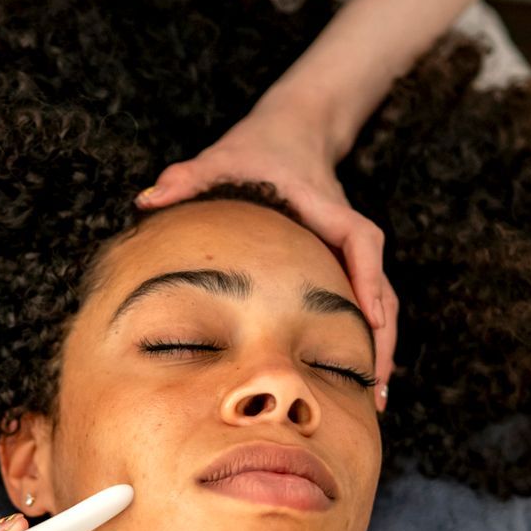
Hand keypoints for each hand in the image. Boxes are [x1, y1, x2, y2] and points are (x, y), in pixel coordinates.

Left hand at [135, 106, 396, 409]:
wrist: (291, 131)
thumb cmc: (256, 149)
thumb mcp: (220, 159)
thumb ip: (187, 178)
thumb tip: (148, 200)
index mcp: (324, 208)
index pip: (359, 241)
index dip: (368, 279)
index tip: (370, 317)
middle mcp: (345, 233)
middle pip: (382, 287)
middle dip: (383, 336)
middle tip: (375, 387)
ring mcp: (347, 252)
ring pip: (380, 302)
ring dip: (381, 347)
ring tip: (374, 399)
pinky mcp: (343, 264)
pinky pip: (366, 304)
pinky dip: (368, 340)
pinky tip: (358, 378)